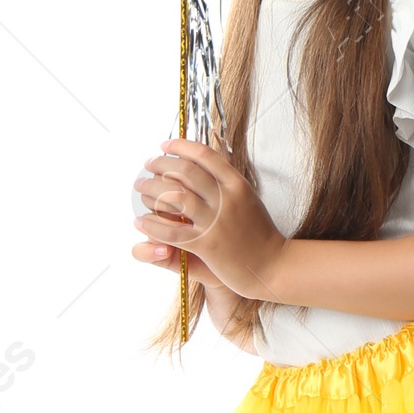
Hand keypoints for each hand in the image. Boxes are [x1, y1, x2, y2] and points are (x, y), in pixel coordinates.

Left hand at [133, 138, 284, 299]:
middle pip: (185, 171)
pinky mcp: (206, 245)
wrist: (272, 266)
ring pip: (174, 197)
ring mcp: (216, 222)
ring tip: (140, 188)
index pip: (204, 154)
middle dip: (160, 165)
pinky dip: (152, 224)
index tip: (164, 146)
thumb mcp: (248, 198)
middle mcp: (226, 199)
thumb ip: (227, 180)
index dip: (180, 146)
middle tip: (147, 166)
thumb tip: (205, 158)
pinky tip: (140, 220)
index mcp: (237, 184)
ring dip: (151, 190)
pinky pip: (172, 231)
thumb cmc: (258, 233)